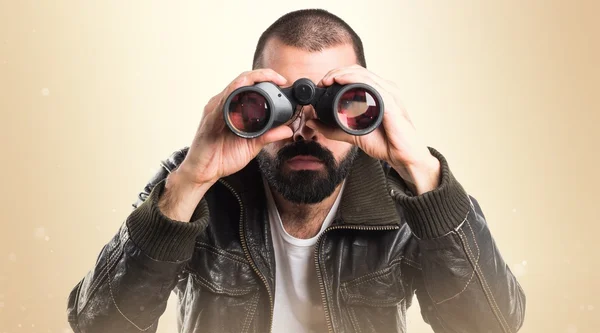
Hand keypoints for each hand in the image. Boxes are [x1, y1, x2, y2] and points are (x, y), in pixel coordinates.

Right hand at [178, 69, 293, 186]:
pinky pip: (221, 105)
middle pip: (241, 80)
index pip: (248, 84)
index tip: (282, 81)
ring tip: (265, 79)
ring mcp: (215, 110)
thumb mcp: (252, 145)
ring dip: (250, 81)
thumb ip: (268, 136)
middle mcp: (222, 104)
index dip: (266, 78)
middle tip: (279, 79)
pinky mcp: (210, 120)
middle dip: (261, 75)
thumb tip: (287, 130)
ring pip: (232, 87)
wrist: (203, 171)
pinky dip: (232, 97)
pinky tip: (242, 93)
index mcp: (232, 107)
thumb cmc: (222, 157)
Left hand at [307, 65, 440, 194]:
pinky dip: (353, 80)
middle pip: (358, 71)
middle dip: (336, 72)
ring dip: (342, 73)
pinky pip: (371, 85)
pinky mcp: (391, 103)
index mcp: (379, 93)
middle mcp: (386, 89)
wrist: (403, 157)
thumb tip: (312, 122)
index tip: (322, 84)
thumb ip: (332, 128)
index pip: (357, 75)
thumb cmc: (385, 143)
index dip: (337, 75)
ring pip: (363, 74)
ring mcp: (390, 94)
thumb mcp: (352, 134)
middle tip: (322, 82)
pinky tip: (341, 81)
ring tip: (328, 80)